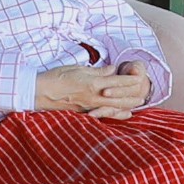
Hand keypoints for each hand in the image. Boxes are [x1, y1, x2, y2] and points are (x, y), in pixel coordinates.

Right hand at [34, 59, 154, 112]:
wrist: (39, 92)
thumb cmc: (56, 77)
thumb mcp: (78, 68)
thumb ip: (97, 71)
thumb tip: (112, 70)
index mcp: (93, 83)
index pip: (118, 81)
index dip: (131, 79)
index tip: (139, 77)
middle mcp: (94, 96)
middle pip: (120, 97)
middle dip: (133, 95)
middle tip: (143, 95)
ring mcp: (89, 106)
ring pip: (114, 107)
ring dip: (127, 106)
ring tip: (137, 105)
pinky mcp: (84, 113)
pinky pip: (104, 114)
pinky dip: (116, 114)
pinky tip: (123, 115)